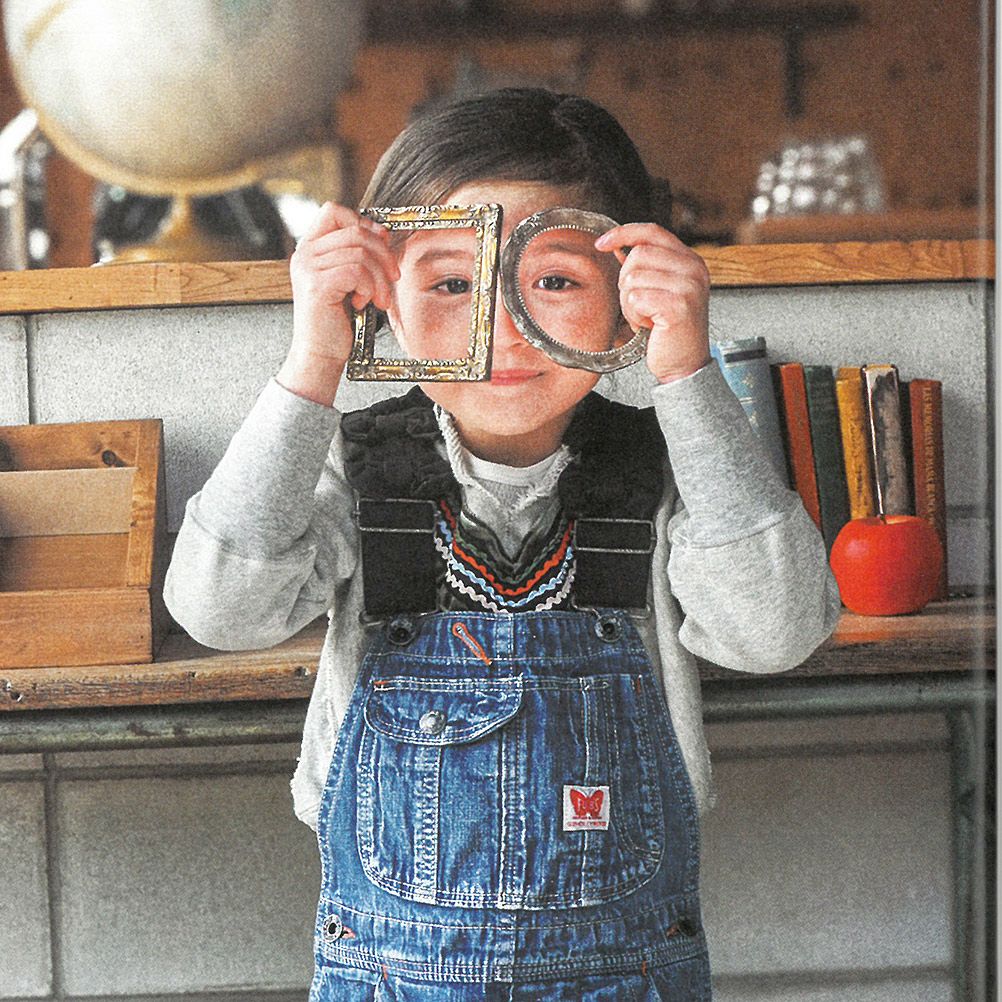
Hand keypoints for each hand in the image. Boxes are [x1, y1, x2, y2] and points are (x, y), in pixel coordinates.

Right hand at [279, 202, 399, 405]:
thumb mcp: (348, 282)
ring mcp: (308, 268)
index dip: (363, 223)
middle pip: (355, 231)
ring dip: (379, 278)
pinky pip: (356, 271)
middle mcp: (304, 254)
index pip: (334, 211)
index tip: (381, 243)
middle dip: (383, 254)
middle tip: (392, 278)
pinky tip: (363, 303)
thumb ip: (356, 256)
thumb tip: (381, 233)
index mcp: (310, 249)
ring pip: (360, 252)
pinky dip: (369, 288)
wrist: (320, 354)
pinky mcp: (317, 285)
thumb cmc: (336, 322)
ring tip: (378, 299)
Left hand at [595, 223, 709, 384]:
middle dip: (626, 281)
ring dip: (629, 302)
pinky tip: (648, 325)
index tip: (601, 243)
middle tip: (639, 304)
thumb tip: (617, 246)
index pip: (652, 231)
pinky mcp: (678, 305)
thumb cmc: (670, 332)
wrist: (685, 365)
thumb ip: (646, 267)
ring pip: (633, 278)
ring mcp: (688, 286)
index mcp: (691, 261)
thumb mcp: (662, 291)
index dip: (623, 233)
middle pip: (638, 255)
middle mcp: (694, 269)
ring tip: (646, 317)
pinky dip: (634, 314)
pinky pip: (636, 298)